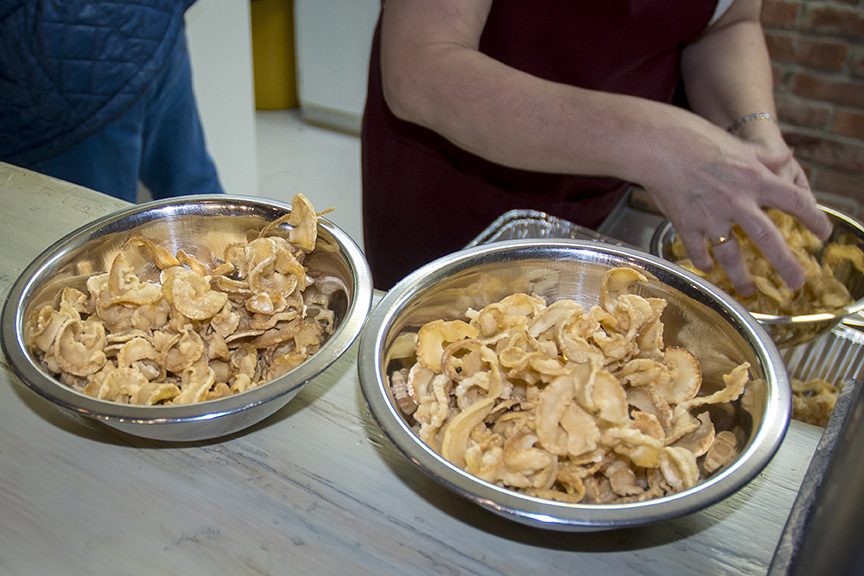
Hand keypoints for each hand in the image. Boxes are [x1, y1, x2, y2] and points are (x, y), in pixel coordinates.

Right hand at [643, 131, 830, 296]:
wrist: (657, 146)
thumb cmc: (695, 138)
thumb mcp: (738, 144)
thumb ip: (764, 156)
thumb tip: (786, 159)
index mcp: (754, 178)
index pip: (795, 201)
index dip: (814, 219)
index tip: (823, 233)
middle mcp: (737, 201)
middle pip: (768, 239)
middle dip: (786, 264)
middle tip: (797, 282)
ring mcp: (711, 216)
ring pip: (731, 254)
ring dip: (741, 276)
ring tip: (748, 290)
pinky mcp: (686, 224)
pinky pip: (698, 251)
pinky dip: (704, 262)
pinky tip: (708, 269)